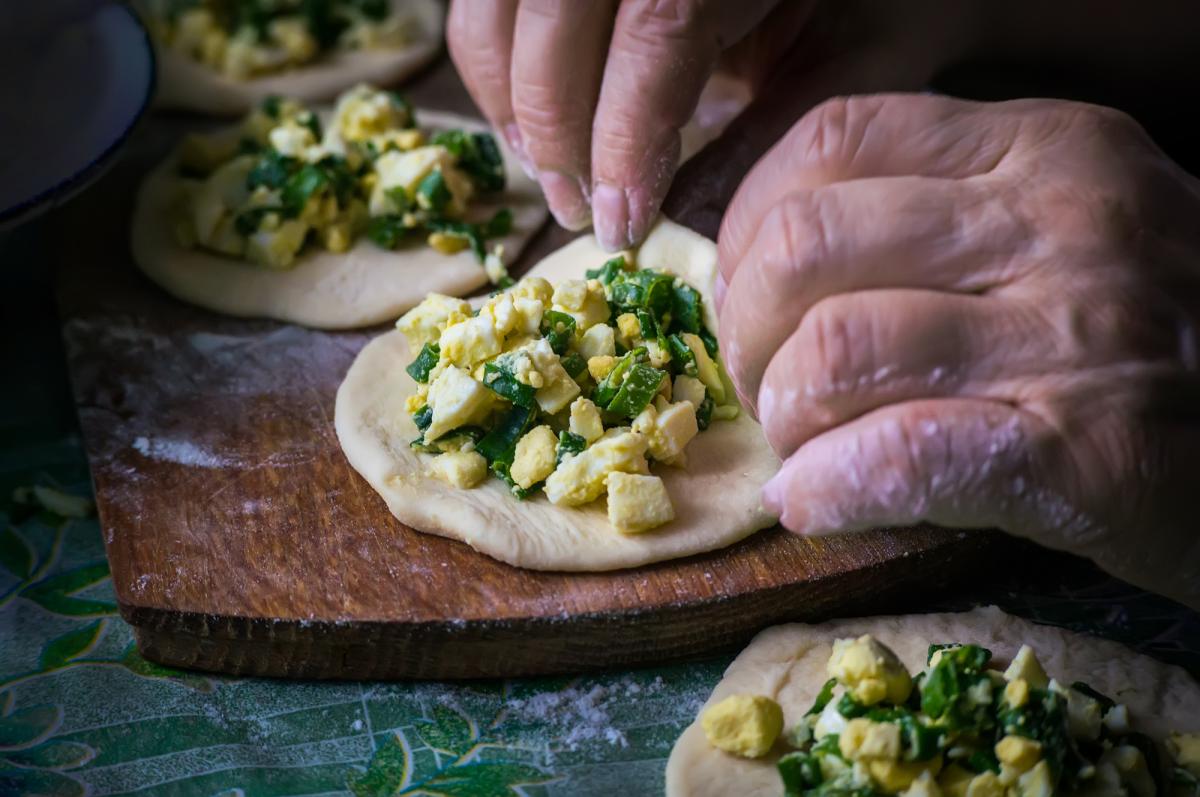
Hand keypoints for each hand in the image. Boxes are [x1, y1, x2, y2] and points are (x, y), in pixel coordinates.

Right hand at [447, 0, 980, 249]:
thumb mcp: (849, 52)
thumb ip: (774, 132)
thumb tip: (682, 219)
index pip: (651, 40)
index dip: (624, 147)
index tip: (619, 229)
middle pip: (550, 31)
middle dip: (557, 141)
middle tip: (582, 213)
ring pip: (492, 18)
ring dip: (508, 104)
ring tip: (548, 169)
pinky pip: (485, 4)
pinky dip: (495, 63)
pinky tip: (532, 113)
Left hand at [717, 93, 1199, 608]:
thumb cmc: (1151, 333)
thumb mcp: (1060, 224)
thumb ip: (933, 212)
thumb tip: (760, 251)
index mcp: (1038, 146)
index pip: (828, 139)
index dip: (747, 223)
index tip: (743, 290)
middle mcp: (1058, 222)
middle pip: (804, 247)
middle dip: (746, 331)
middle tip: (762, 381)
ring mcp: (1077, 336)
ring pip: (833, 353)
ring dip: (783, 417)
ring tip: (801, 447)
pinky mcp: (1086, 457)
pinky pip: (894, 459)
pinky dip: (826, 489)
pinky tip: (818, 501)